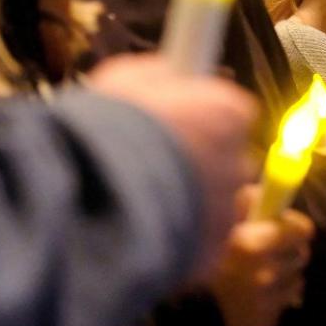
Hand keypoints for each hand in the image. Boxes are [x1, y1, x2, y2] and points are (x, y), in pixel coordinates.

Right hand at [88, 53, 253, 270]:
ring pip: (217, 202)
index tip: (180, 123)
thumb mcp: (124, 80)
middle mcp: (238, 160)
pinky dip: (180, 237)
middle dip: (199, 162)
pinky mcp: (211, 252)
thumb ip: (158, 74)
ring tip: (146, 202)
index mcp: (227, 113)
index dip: (204, 118)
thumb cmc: (106, 133)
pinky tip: (144, 230)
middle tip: (158, 165)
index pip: (232, 112)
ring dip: (192, 201)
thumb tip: (168, 72)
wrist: (88, 203)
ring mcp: (228, 210)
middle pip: (228, 159)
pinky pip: (201, 240)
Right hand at [209, 189, 313, 325]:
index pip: (301, 229)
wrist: (186, 313)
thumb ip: (245, 203)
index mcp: (251, 243)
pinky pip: (287, 299)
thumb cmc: (201, 261)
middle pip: (302, 253)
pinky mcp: (269, 319)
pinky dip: (278, 295)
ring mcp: (267, 299)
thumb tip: (265, 191)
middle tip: (271, 251)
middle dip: (289, 250)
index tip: (285, 226)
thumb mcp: (219, 224)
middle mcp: (264, 271)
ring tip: (260, 274)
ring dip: (284, 273)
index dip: (294, 226)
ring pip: (296, 276)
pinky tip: (259, 294)